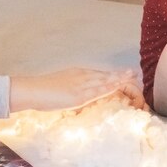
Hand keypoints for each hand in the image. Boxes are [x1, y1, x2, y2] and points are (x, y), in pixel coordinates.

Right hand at [9, 68, 145, 111]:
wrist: (32, 90)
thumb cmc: (42, 90)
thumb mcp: (60, 86)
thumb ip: (71, 89)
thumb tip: (75, 94)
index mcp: (76, 73)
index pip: (98, 74)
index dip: (111, 74)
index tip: (122, 73)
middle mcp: (80, 76)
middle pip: (104, 75)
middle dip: (119, 74)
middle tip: (134, 72)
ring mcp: (80, 85)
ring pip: (103, 81)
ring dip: (118, 79)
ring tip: (131, 77)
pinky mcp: (78, 95)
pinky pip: (97, 91)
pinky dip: (108, 88)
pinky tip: (117, 86)